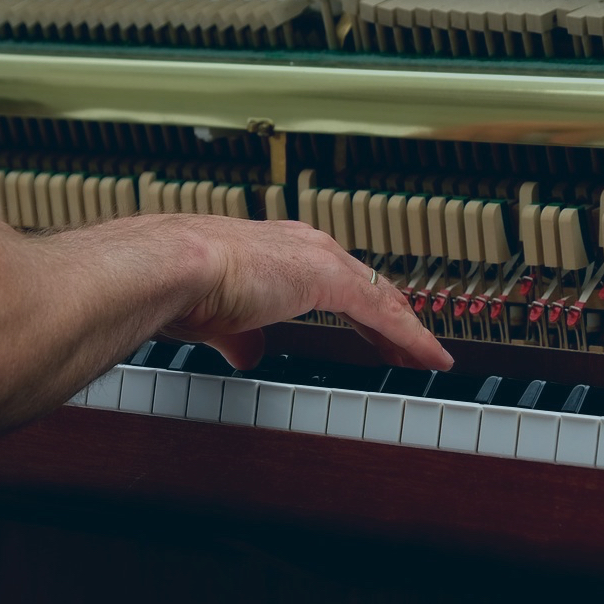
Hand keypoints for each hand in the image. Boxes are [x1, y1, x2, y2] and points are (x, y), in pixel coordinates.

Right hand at [158, 217, 453, 371]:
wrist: (173, 268)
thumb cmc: (182, 286)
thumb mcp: (219, 318)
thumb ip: (240, 335)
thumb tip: (247, 353)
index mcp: (278, 251)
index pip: (335, 280)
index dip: (358, 310)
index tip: (375, 333)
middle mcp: (304, 245)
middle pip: (366, 286)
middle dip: (391, 320)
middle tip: (412, 347)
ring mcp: (319, 258)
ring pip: (380, 298)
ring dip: (407, 331)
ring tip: (429, 357)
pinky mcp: (329, 278)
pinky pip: (383, 313)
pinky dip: (411, 337)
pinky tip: (428, 357)